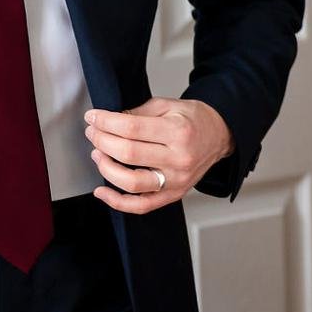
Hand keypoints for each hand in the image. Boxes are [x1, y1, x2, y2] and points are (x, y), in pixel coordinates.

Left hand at [84, 99, 233, 210]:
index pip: (131, 128)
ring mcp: (176, 180)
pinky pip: (141, 205)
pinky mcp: (173, 195)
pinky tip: (102, 190)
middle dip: (102, 141)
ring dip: (106, 168)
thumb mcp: (168, 105)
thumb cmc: (193, 120)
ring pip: (132, 183)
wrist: (220, 136)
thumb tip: (108, 122)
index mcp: (178, 131)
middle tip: (92, 132)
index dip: (105, 122)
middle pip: (128, 154)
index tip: (92, 117)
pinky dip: (117, 202)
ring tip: (97, 154)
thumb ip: (138, 113)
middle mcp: (179, 159)